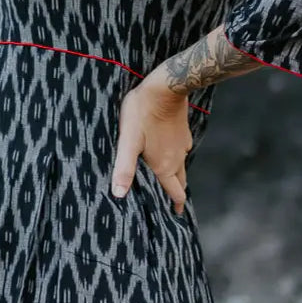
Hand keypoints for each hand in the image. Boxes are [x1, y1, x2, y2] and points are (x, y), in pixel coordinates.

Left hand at [111, 71, 191, 213]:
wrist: (165, 87)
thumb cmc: (142, 113)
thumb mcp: (127, 142)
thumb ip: (124, 169)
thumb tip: (118, 195)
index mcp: (164, 166)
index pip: (175, 192)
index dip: (176, 205)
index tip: (177, 214)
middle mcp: (177, 158)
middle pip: (180, 182)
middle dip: (176, 193)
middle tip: (172, 202)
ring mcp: (182, 144)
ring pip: (181, 166)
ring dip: (176, 175)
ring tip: (167, 179)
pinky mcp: (183, 132)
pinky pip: (180, 150)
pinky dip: (175, 157)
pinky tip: (166, 152)